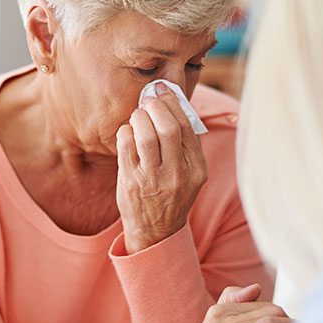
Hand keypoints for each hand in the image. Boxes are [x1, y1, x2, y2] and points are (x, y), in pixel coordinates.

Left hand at [115, 82, 206, 253]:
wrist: (155, 231)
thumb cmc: (172, 194)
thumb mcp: (190, 174)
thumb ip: (186, 145)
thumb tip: (171, 104)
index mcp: (196, 170)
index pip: (187, 127)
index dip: (174, 103)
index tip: (164, 90)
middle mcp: (176, 175)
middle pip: (168, 128)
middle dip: (156, 106)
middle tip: (149, 99)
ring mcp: (152, 179)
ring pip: (145, 136)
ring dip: (139, 117)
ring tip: (138, 114)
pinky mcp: (130, 182)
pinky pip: (125, 146)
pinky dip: (125, 132)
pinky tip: (128, 133)